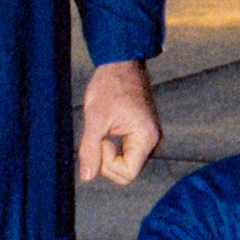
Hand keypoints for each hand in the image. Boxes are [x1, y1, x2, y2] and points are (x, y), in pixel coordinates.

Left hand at [80, 58, 162, 185]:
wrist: (121, 62)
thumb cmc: (109, 85)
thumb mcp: (95, 117)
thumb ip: (90, 149)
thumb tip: (86, 177)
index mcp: (147, 138)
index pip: (127, 175)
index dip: (107, 164)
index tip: (101, 139)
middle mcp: (153, 141)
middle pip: (127, 172)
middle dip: (107, 159)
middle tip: (100, 132)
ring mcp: (149, 138)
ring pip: (125, 163)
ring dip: (109, 152)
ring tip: (105, 126)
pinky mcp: (142, 133)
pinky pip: (126, 152)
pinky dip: (113, 146)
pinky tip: (109, 127)